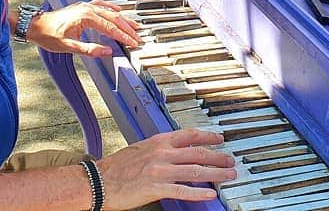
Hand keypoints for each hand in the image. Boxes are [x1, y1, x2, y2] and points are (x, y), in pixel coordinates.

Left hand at [27, 0, 140, 55]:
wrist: (35, 25)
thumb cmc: (48, 35)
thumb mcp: (68, 47)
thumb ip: (89, 50)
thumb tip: (107, 52)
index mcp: (86, 17)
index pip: (111, 28)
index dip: (123, 36)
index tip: (133, 43)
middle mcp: (88, 9)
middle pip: (114, 18)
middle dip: (127, 29)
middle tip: (137, 37)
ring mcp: (85, 6)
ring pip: (110, 11)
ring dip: (123, 19)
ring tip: (134, 25)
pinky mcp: (83, 7)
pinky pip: (102, 5)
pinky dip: (112, 8)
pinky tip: (118, 10)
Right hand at [97, 129, 236, 208]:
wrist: (97, 181)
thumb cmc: (115, 167)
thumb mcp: (140, 148)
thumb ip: (159, 149)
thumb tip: (176, 151)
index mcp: (158, 141)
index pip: (189, 135)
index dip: (208, 136)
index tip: (220, 138)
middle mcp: (162, 153)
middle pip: (198, 153)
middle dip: (218, 157)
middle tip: (231, 161)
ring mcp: (160, 170)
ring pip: (196, 170)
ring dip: (216, 173)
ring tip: (228, 176)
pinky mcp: (156, 188)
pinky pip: (183, 190)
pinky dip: (198, 192)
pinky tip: (210, 194)